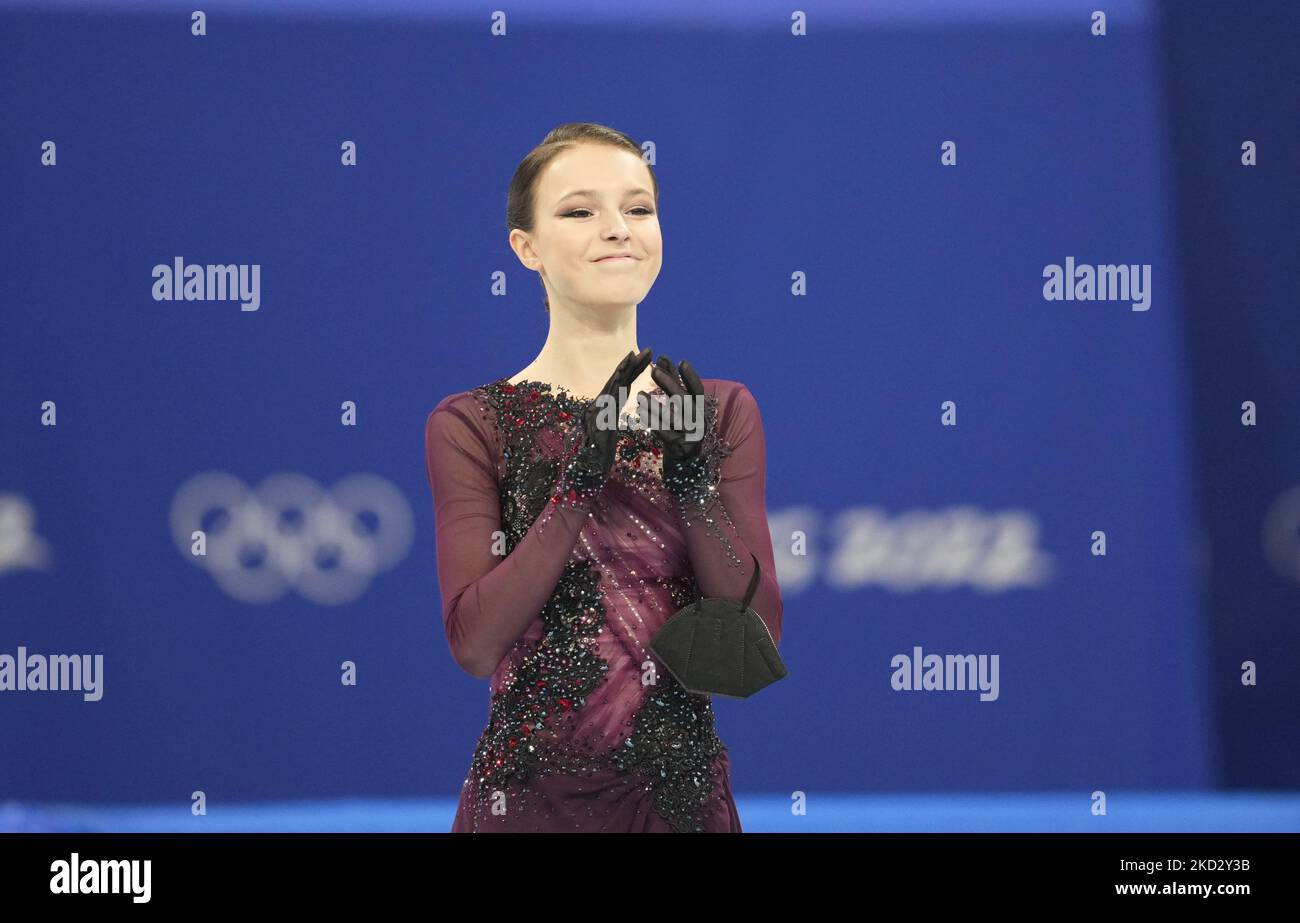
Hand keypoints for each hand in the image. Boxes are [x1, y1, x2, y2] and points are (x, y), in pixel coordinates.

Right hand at [583, 347, 653, 476]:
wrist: (585, 472)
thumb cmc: (599, 455)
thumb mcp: (609, 432)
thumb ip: (612, 416)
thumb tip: (617, 405)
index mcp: (604, 408)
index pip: (621, 385)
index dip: (632, 370)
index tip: (644, 356)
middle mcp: (596, 406)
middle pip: (617, 381)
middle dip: (632, 364)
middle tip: (648, 350)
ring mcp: (594, 412)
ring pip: (611, 387)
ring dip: (624, 371)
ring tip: (635, 357)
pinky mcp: (594, 421)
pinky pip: (608, 403)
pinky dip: (616, 390)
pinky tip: (624, 381)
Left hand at [646, 354, 708, 464]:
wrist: (684, 462)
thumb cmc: (678, 428)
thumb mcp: (678, 405)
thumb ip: (673, 383)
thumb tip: (663, 358)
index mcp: (700, 409)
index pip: (698, 390)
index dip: (691, 377)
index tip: (681, 362)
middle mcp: (698, 421)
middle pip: (684, 401)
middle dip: (669, 385)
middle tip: (653, 371)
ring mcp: (689, 435)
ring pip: (672, 418)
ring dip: (655, 405)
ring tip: (639, 395)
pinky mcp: (678, 448)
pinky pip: (664, 433)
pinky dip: (653, 423)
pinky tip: (641, 415)